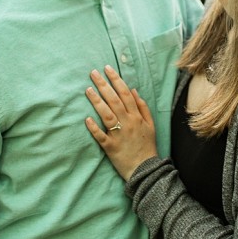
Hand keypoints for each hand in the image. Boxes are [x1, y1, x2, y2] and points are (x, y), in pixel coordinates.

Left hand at [85, 65, 158, 181]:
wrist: (146, 169)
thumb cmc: (147, 146)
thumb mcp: (150, 125)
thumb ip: (142, 107)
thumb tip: (133, 90)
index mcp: (136, 116)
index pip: (125, 93)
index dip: (116, 80)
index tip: (107, 69)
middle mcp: (127, 122)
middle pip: (114, 100)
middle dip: (103, 85)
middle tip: (93, 73)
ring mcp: (118, 134)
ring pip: (107, 114)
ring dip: (97, 101)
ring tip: (88, 90)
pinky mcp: (110, 147)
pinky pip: (101, 136)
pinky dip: (94, 128)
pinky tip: (87, 119)